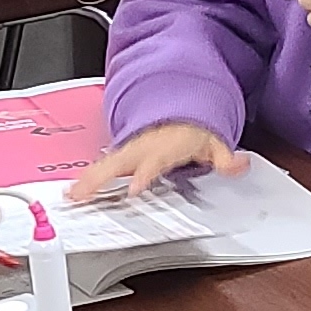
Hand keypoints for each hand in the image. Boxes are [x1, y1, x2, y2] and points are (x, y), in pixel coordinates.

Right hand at [70, 121, 245, 203]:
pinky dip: (87, 179)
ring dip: (87, 180)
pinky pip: (102, 168)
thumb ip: (225, 158)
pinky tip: (74, 193)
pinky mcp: (121, 156)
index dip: (142, 174)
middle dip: (99, 178)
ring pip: (105, 165)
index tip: (133, 188)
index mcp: (165, 146)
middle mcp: (143, 148)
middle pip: (118, 163)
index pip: (152, 161)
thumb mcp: (214, 143)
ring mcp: (129, 152)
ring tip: (71, 196)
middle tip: (82, 194)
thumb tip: (240, 163)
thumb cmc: (191, 131)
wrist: (177, 113)